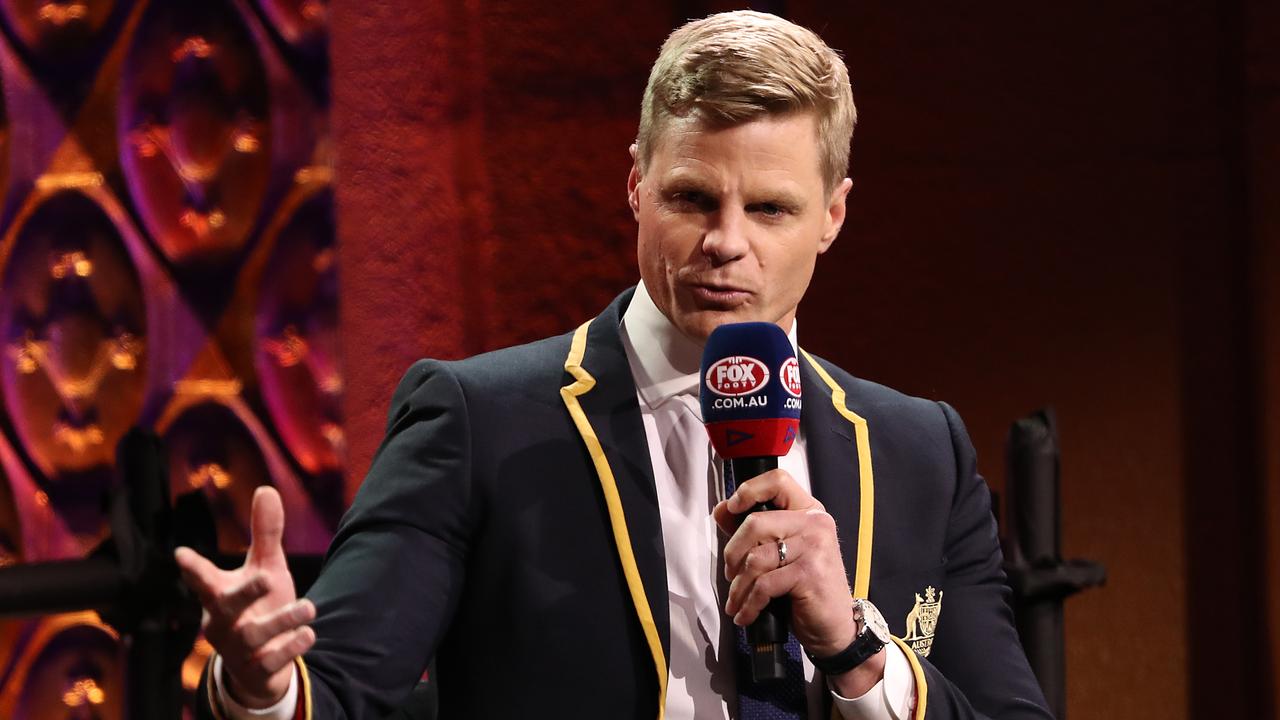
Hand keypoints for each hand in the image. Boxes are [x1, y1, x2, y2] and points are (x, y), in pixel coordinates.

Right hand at [175, 486, 315, 708]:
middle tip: (267, 577)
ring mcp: (238, 650)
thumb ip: (265, 534)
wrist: (262, 666)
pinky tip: (308, 634)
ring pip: (253, 635)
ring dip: (282, 620)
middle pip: (225, 607)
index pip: (203, 580)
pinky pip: (269, 662)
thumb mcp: (265, 569)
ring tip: (309, 607)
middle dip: (244, 593)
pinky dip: (289, 648)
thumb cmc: (258, 607)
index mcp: (220, 595)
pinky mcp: (256, 671)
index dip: (193, 568)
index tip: (182, 555)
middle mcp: (223, 623)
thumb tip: (266, 488)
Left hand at [713, 470, 883, 694]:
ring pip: (756, 558)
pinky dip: (749, 604)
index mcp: (810, 512)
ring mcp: (814, 547)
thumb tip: (722, 510)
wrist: (836, 627)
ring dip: (739, 586)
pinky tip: (746, 614)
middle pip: (755, 523)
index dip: (749, 490)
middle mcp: (815, 524)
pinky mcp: (809, 573)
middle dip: (733, 553)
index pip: (778, 482)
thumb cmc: (808, 590)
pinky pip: (764, 584)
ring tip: (737, 600)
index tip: (732, 507)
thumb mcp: (782, 556)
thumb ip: (754, 532)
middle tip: (731, 573)